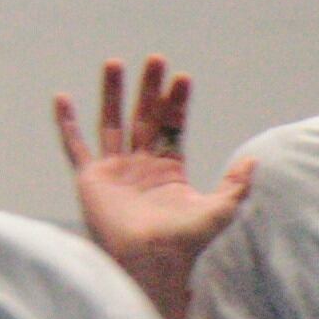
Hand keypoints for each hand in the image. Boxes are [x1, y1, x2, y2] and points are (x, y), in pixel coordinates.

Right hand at [53, 56, 253, 276]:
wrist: (150, 259)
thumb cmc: (184, 241)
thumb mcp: (220, 210)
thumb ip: (236, 184)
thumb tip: (255, 161)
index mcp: (169, 169)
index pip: (172, 127)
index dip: (176, 103)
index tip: (182, 78)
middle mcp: (141, 164)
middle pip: (144, 116)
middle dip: (149, 88)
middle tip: (155, 59)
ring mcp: (115, 169)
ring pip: (112, 121)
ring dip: (113, 92)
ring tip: (114, 62)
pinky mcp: (91, 177)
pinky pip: (75, 145)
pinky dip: (67, 123)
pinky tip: (62, 98)